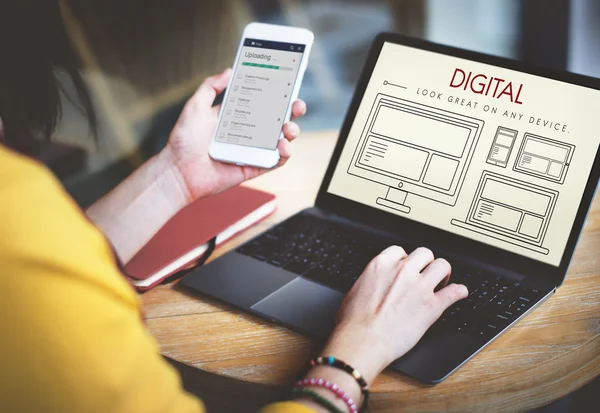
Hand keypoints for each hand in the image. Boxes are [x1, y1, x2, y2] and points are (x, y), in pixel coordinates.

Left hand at [162, 68, 306, 201]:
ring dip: (292, 132)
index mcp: (237, 115)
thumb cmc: (183, 141)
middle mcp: (248, 132)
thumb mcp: (195, 106)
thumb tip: (229, 70)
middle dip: (292, 110)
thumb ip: (211, 87)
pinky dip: (285, 154)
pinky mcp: (254, 167)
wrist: (178, 171)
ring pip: (282, 139)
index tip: (288, 83)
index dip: (277, 93)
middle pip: (278, 118)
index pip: (263, 101)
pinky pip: (276, 161)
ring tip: (288, 128)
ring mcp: (253, 150)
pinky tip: (283, 146)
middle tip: (297, 105)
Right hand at [321, 246, 467, 383]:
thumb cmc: (354, 322)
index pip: (400, 251)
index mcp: (381, 265)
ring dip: (443, 273)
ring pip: (442, 266)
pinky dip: (459, 292)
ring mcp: (419, 287)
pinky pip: (455, 292)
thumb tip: (373, 285)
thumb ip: (370, 281)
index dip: (405, 259)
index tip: (406, 267)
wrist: (363, 341)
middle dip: (426, 263)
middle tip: (425, 274)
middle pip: (424, 253)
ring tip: (442, 281)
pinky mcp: (432, 306)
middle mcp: (402, 271)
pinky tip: (459, 293)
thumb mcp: (355, 290)